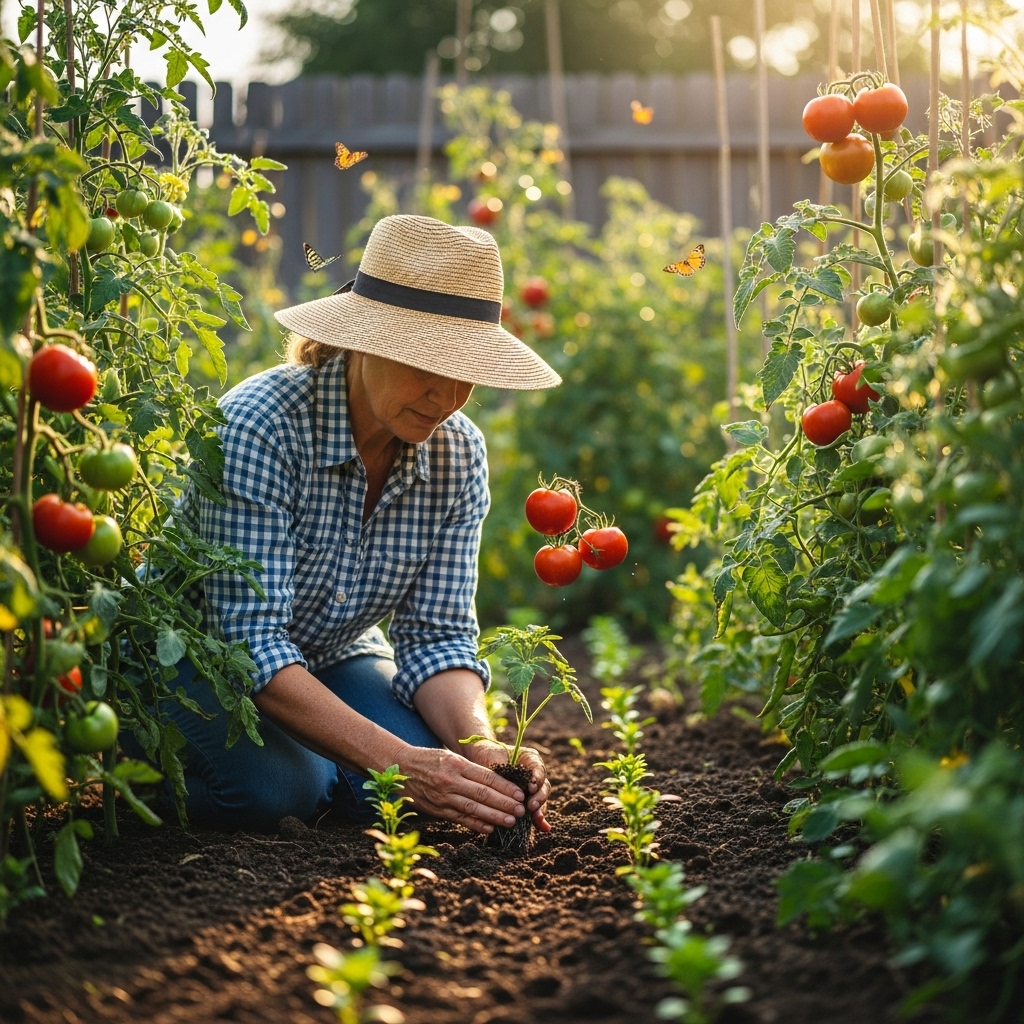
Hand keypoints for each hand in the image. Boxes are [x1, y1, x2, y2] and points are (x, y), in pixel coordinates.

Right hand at [395, 744, 527, 833]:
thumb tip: (496, 782)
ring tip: (511, 821)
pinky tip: (490, 828)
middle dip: (504, 804)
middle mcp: (450, 781)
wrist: (400, 767)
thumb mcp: (451, 756)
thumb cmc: (430, 759)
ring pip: (473, 809)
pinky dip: (476, 825)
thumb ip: (471, 769)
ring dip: (494, 817)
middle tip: (521, 810)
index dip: (505, 787)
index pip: (486, 777)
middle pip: (482, 794)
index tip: (519, 794)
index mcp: (456, 765)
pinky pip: (460, 819)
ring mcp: (443, 797)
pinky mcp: (437, 810)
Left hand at [462, 740, 551, 831]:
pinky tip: (544, 828)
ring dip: (540, 809)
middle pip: (543, 786)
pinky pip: (535, 810)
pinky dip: (539, 819)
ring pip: (541, 798)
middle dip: (539, 797)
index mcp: (530, 760)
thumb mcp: (497, 758)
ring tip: (537, 817)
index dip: (537, 779)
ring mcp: (531, 788)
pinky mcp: (526, 801)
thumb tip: (513, 784)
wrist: (481, 759)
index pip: (539, 769)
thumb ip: (506, 770)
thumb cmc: (489, 755)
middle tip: (532, 805)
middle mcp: (534, 774)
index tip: (531, 787)